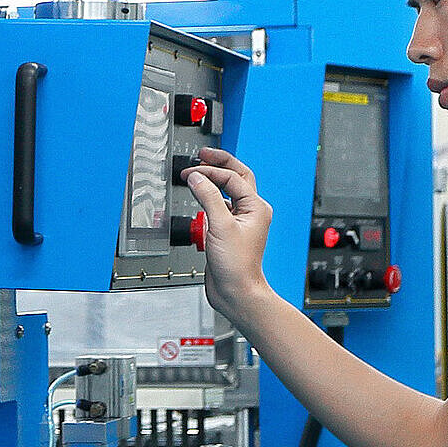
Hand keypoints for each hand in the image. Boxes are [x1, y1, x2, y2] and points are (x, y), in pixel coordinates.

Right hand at [181, 147, 273, 319]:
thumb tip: (196, 177)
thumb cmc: (237, 265)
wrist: (235, 291)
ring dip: (214, 180)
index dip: (210, 172)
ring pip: (229, 190)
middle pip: (237, 177)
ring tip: (198, 172)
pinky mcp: (229, 230)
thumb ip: (208, 198)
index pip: (232, 178)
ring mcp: (241, 220)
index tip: (191, 172)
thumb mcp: (220, 226)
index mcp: (256, 207)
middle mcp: (251, 211)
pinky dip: (209, 197)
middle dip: (219, 164)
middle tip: (202, 155)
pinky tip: (199, 197)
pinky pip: (221, 205)